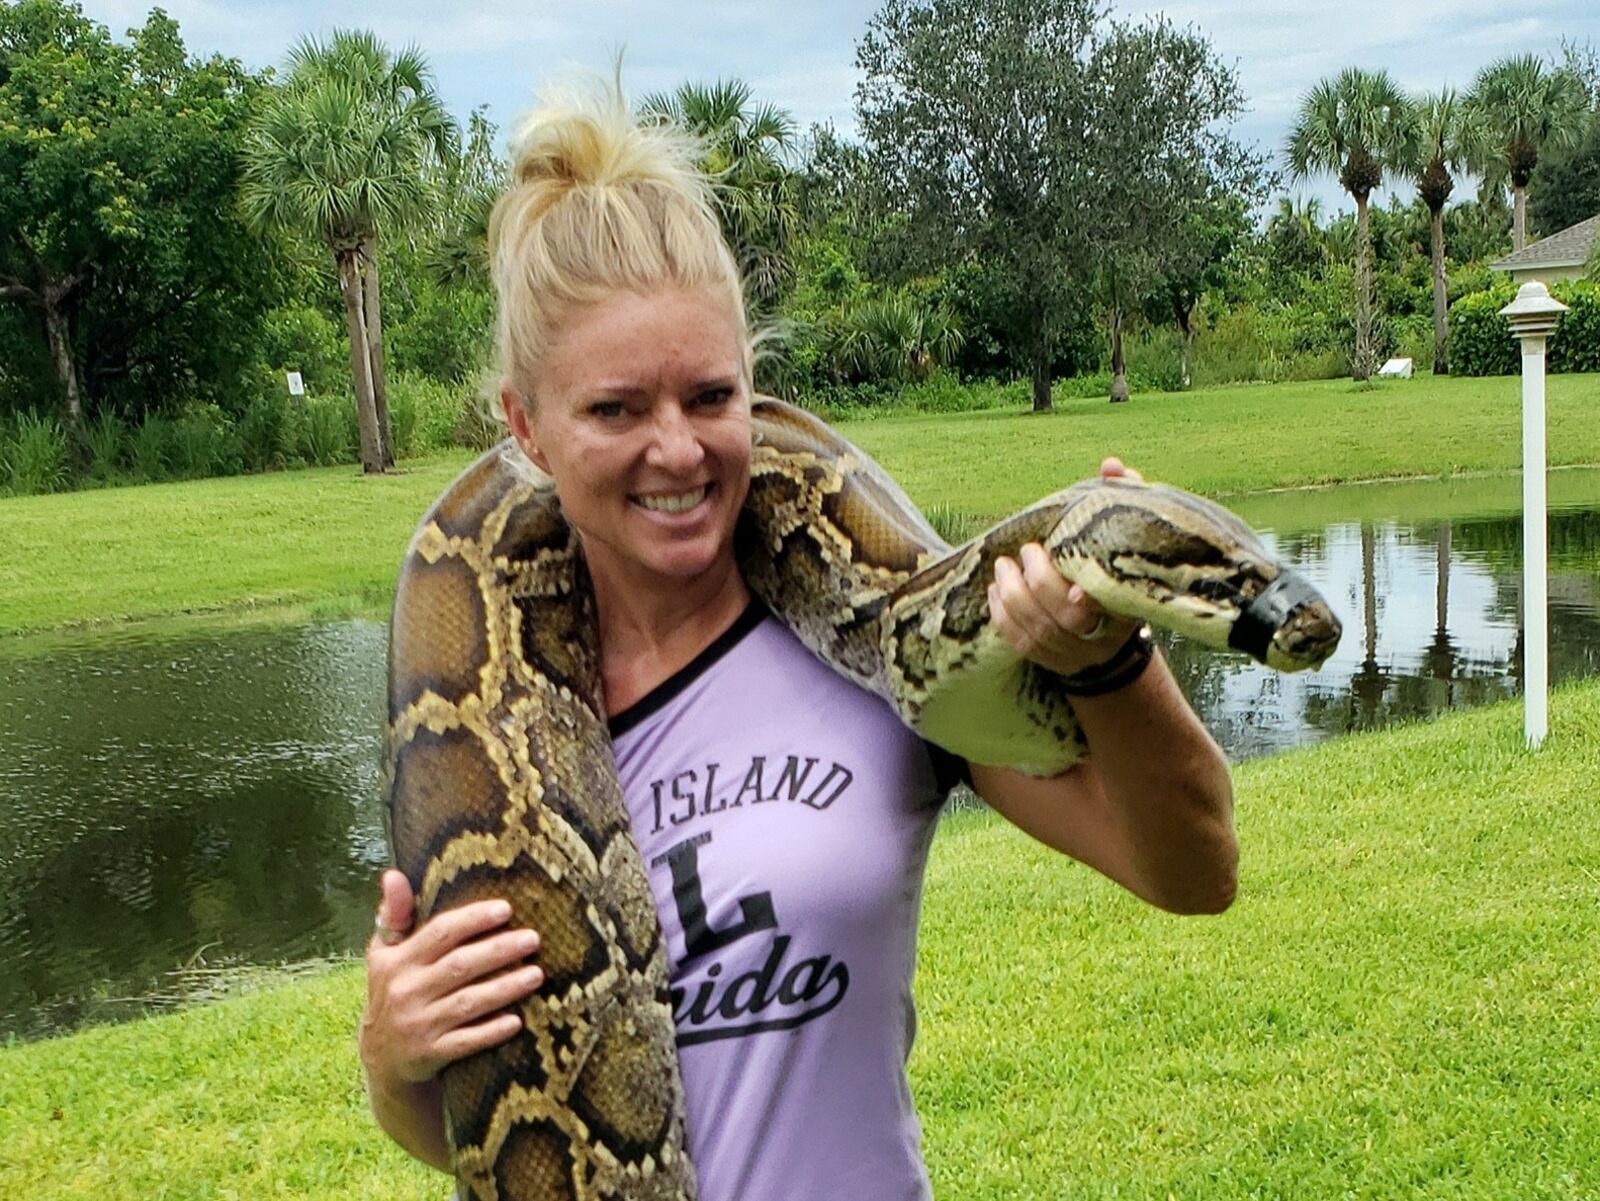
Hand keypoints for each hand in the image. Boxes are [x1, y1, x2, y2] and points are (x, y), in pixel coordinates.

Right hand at [359, 870, 543, 1088]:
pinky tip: (517, 1021)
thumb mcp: (383, 953)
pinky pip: (465, 1042)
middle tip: (533, 939)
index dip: (473, 920)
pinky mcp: (429, 1055)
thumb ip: (394, 914)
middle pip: (459, 966)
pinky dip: (491, 1032)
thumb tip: (394, 874)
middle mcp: (405, 992)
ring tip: (537, 974)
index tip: (507, 909)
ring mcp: (417, 1026)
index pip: (439, 933)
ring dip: (504, 988)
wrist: (380, 1058)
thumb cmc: (392, 991)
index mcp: (396, 961)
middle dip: (498, 951)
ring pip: (467, 1003)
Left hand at [987, 457, 1144, 676]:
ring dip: (1014, 599)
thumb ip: (1121, 499)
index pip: (1107, 609)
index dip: (1087, 601)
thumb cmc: (1116, 566)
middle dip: (1039, 585)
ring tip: (1002, 567)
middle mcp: (1103, 639)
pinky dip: (1003, 618)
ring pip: (1039, 634)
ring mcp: (1077, 655)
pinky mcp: (1052, 661)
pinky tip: (995, 593)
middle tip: (1025, 552)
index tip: (1074, 587)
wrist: (1115, 627)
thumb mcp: (1124, 535)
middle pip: (1066, 621)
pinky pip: (1022, 645)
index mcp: (1127, 608)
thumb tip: (1110, 465)